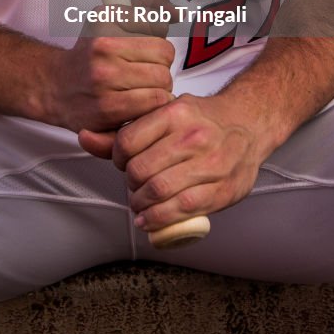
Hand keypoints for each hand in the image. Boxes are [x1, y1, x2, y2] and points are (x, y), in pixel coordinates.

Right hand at [55, 0, 177, 138]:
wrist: (56, 86)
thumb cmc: (88, 55)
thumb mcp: (112, 20)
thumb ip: (148, 10)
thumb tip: (176, 12)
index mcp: (106, 23)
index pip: (160, 33)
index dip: (158, 45)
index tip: (148, 49)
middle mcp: (103, 49)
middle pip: (164, 59)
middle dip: (160, 68)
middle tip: (146, 72)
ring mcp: (104, 79)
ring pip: (162, 85)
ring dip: (158, 90)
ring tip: (142, 89)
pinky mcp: (107, 109)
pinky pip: (151, 107)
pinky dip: (151, 108)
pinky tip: (138, 104)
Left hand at [105, 92, 265, 233]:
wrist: (248, 124)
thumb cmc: (200, 120)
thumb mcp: (165, 113)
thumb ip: (126, 129)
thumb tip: (84, 136)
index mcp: (175, 113)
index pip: (127, 141)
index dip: (116, 158)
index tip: (122, 163)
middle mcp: (193, 136)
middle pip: (140, 170)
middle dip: (129, 184)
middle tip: (133, 185)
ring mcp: (210, 163)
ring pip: (158, 191)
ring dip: (140, 205)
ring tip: (140, 204)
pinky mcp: (222, 189)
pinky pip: (182, 209)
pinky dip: (158, 219)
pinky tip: (149, 220)